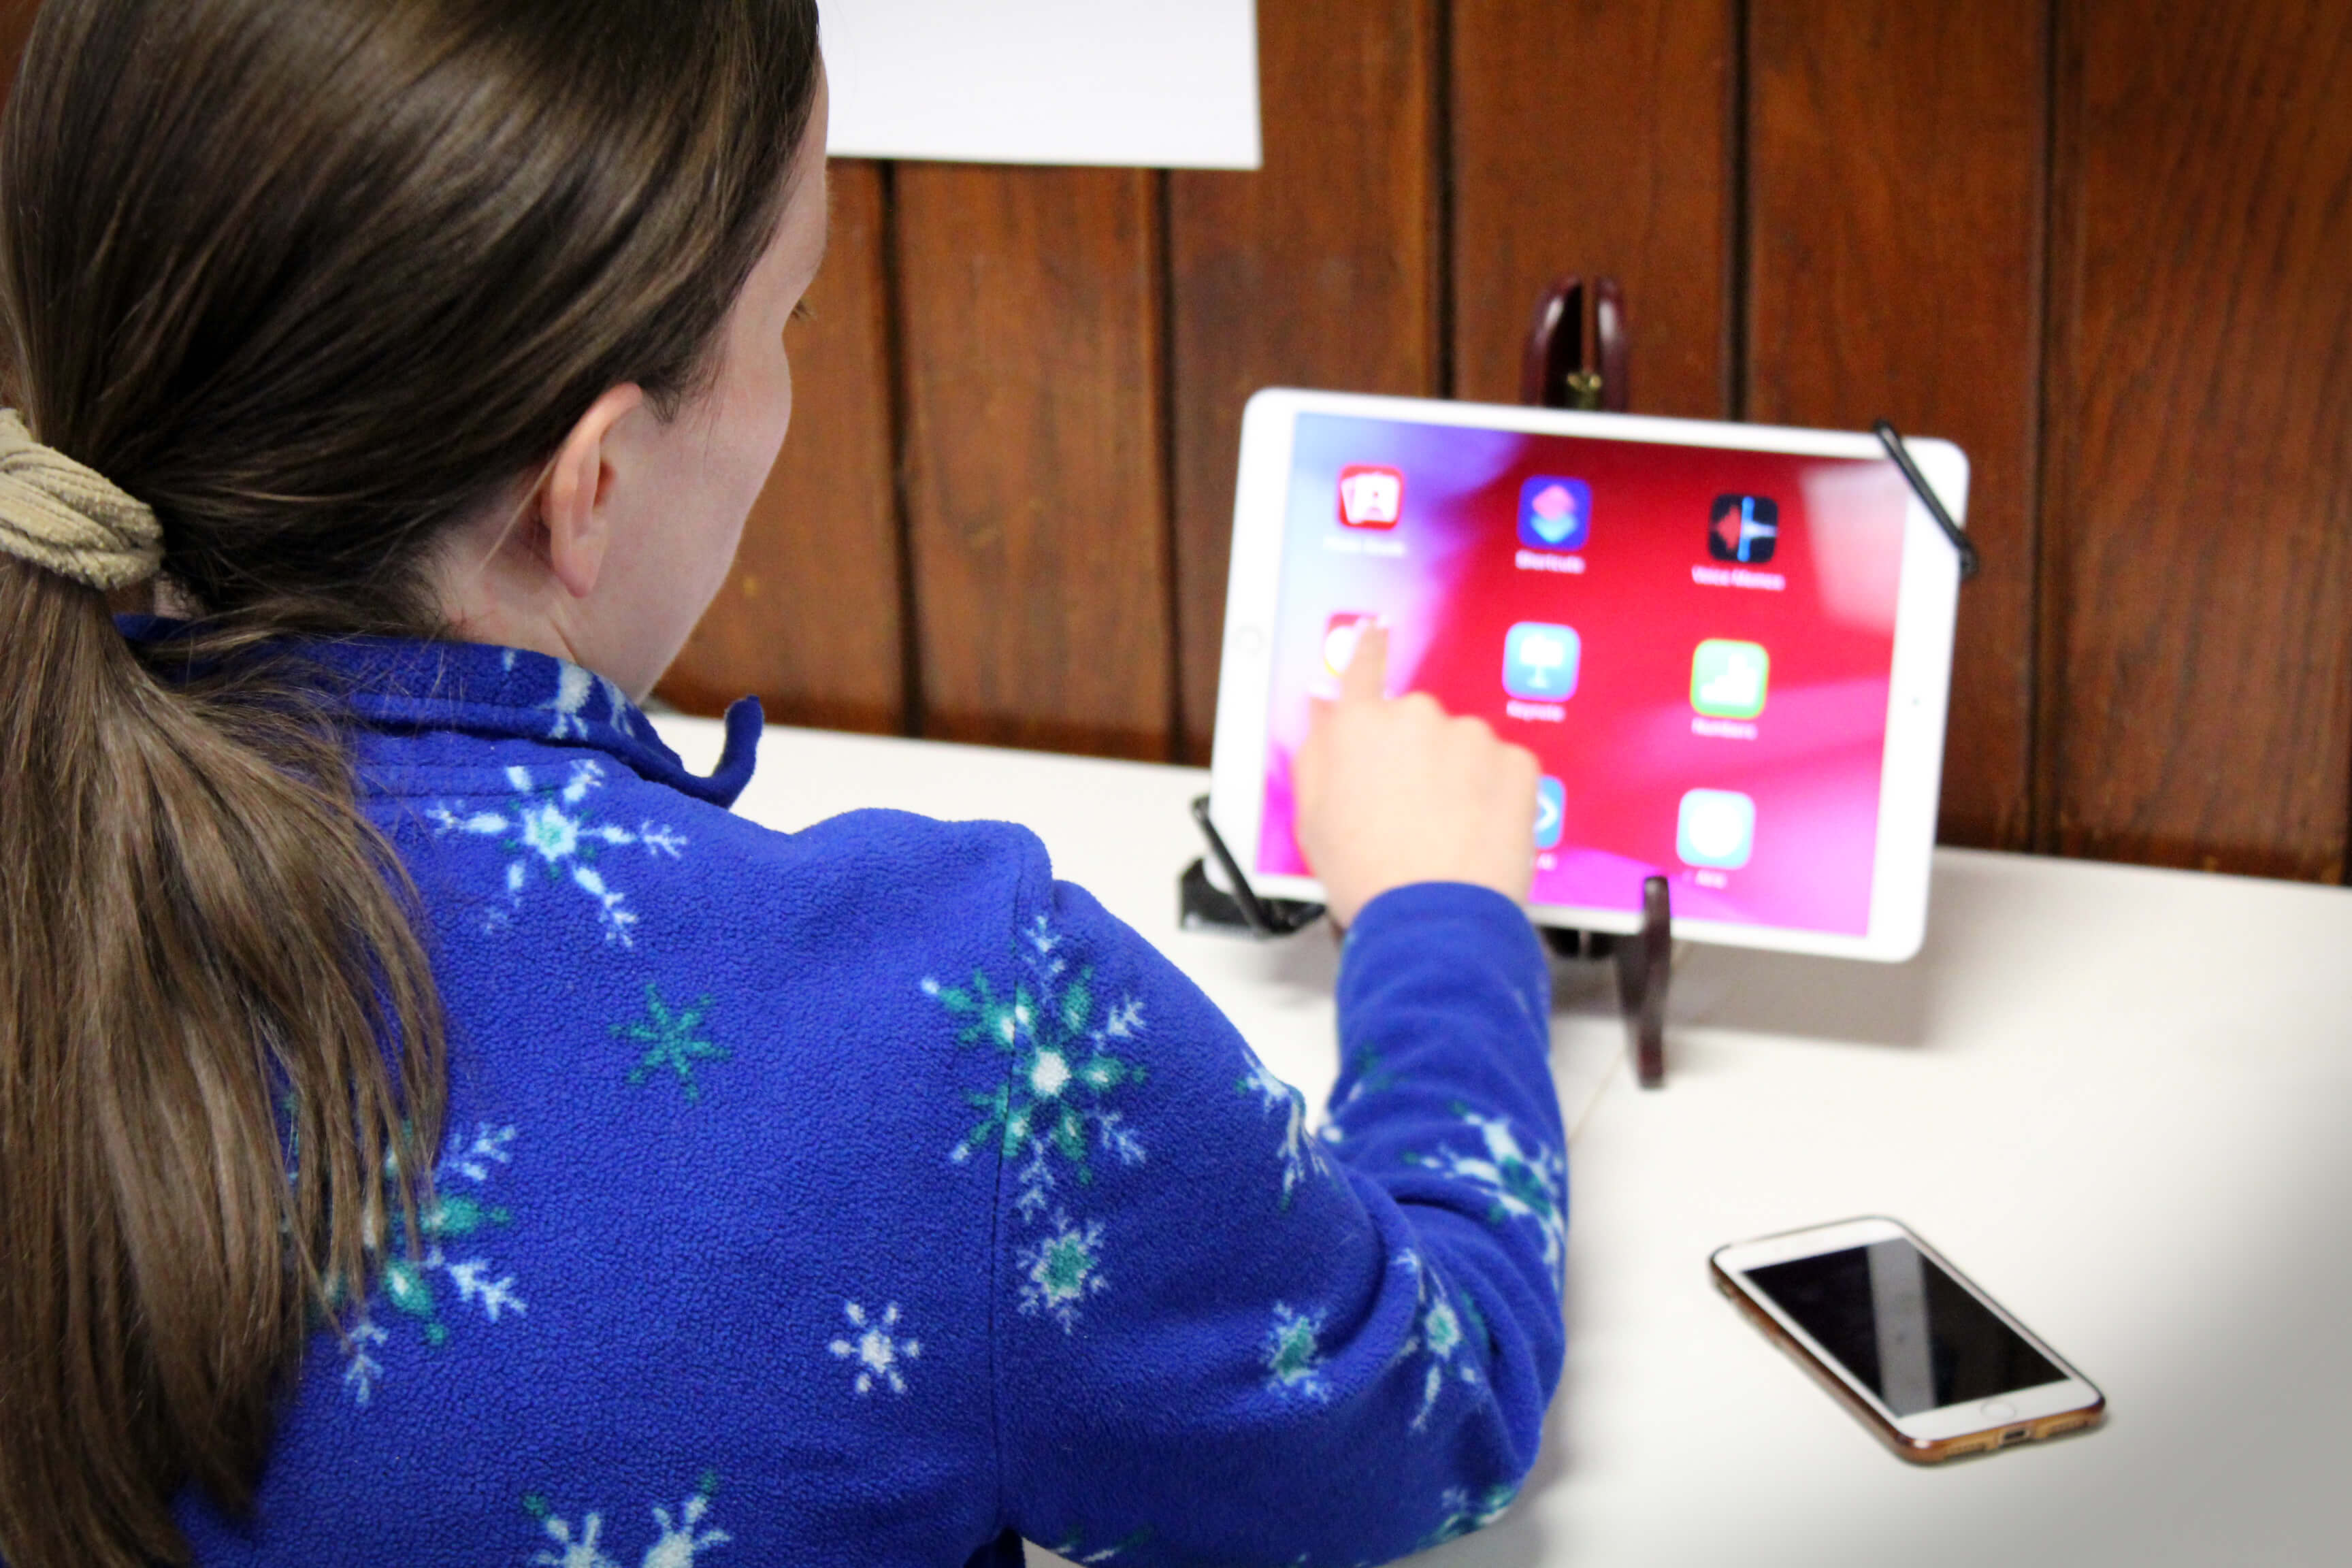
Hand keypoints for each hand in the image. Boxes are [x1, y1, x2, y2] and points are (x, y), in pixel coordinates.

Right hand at [1292, 625, 1540, 927]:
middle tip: (1411, 809)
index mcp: (1359, 727)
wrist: (1432, 921)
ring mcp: (1471, 737)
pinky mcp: (1516, 763)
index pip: (1363, 666)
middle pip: (1418, 721)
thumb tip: (1323, 713)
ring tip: (1448, 831)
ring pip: (1466, 746)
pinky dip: (1497, 794)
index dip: (1369, 648)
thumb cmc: (1368, 877)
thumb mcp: (1313, 818)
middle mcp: (1416, 718)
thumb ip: (1317, 754)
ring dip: (1461, 777)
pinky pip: (1506, 768)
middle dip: (1418, 754)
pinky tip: (1479, 831)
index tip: (1376, 632)